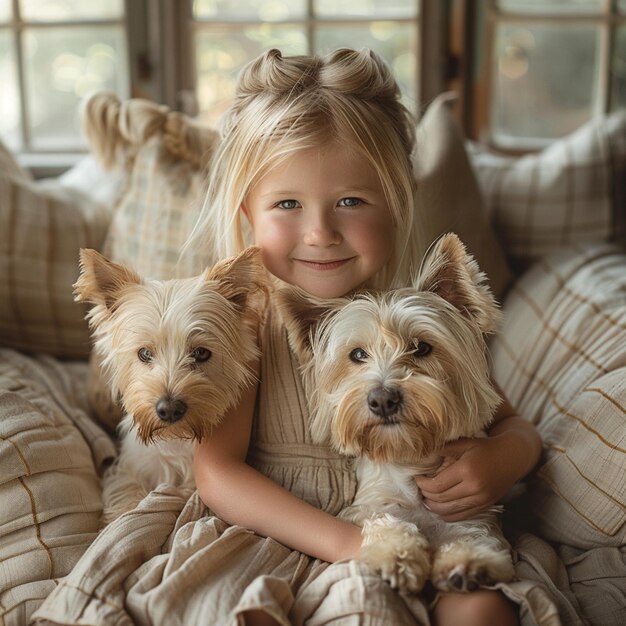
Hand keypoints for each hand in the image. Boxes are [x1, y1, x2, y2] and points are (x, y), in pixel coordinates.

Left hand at [414, 432, 529, 522]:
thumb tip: (423, 453)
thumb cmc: (485, 448)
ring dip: (434, 507)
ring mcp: (481, 500)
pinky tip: (438, 510)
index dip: (423, 484)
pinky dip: (447, 515)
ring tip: (425, 500)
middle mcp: (474, 488)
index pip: (437, 485)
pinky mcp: (485, 506)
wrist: (512, 458)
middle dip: (426, 495)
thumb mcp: (465, 443)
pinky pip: (462, 516)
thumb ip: (444, 448)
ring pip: (450, 511)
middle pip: (442, 499)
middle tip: (419, 488)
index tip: (416, 478)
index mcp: (467, 471)